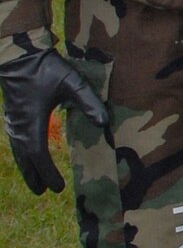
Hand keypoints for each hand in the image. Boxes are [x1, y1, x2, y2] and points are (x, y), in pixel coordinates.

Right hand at [0, 47, 111, 194]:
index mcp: (34, 123)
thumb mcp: (72, 83)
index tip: (58, 188)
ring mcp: (13, 121)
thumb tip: (104, 123)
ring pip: (18, 151)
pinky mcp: (12, 115)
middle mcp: (20, 127)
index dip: (48, 174)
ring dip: (27, 168)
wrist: (18, 54)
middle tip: (43, 193)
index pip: (39, 156)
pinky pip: (16, 142)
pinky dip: (22, 155)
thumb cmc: (45, 68)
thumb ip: (88, 102)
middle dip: (35, 176)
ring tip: (34, 183)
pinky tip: (27, 157)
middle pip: (26, 159)